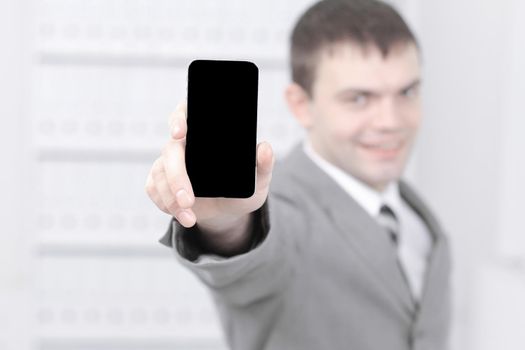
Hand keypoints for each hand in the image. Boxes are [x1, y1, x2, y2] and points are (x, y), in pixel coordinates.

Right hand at [145, 101, 273, 234]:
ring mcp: (169, 161)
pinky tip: (184, 215)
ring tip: (191, 218)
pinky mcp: (159, 180)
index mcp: (206, 134)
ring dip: (172, 199)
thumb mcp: (258, 180)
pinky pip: (153, 188)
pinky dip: (166, 205)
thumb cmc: (242, 189)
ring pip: (160, 173)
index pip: (188, 113)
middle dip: (177, 177)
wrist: (227, 212)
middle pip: (170, 150)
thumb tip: (264, 148)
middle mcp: (184, 144)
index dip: (179, 118)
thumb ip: (264, 164)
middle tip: (189, 200)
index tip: (179, 133)